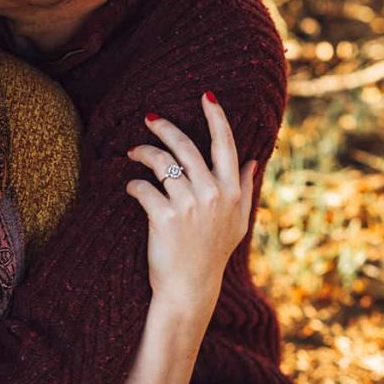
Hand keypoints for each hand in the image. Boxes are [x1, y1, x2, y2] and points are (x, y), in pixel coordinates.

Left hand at [126, 92, 256, 315]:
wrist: (190, 287)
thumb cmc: (212, 254)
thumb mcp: (237, 222)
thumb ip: (243, 189)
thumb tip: (252, 160)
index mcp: (230, 192)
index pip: (225, 145)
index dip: (216, 117)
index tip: (207, 95)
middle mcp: (212, 194)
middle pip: (186, 147)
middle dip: (165, 127)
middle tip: (150, 119)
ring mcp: (188, 206)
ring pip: (161, 163)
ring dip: (144, 154)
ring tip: (134, 152)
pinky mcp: (164, 218)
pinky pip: (143, 188)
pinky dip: (133, 184)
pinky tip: (131, 186)